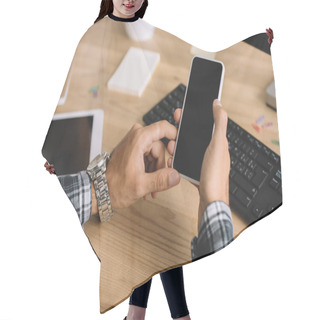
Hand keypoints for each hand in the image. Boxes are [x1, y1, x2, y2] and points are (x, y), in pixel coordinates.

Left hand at [105, 120, 179, 208]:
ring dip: (155, 172)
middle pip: (161, 147)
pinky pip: (149, 158)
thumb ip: (161, 180)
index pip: (163, 127)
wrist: (100, 190)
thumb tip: (175, 176)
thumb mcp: (141, 185)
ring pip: (156, 155)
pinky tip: (147, 185)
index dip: (174, 136)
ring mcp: (134, 144)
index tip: (178, 150)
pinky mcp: (133, 151)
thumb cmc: (114, 186)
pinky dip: (150, 171)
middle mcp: (136, 137)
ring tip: (151, 188)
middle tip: (158, 181)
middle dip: (161, 167)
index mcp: (139, 139)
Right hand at [169, 99, 229, 221]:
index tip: (181, 112)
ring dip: (178, 146)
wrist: (210, 202)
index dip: (193, 117)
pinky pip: (185, 162)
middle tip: (172, 129)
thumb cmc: (214, 175)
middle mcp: (212, 151)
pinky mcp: (198, 172)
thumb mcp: (217, 145)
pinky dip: (178, 160)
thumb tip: (218, 104)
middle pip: (194, 136)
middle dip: (181, 131)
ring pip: (188, 149)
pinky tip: (173, 160)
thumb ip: (219, 124)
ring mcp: (204, 162)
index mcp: (218, 142)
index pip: (206, 123)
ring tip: (170, 146)